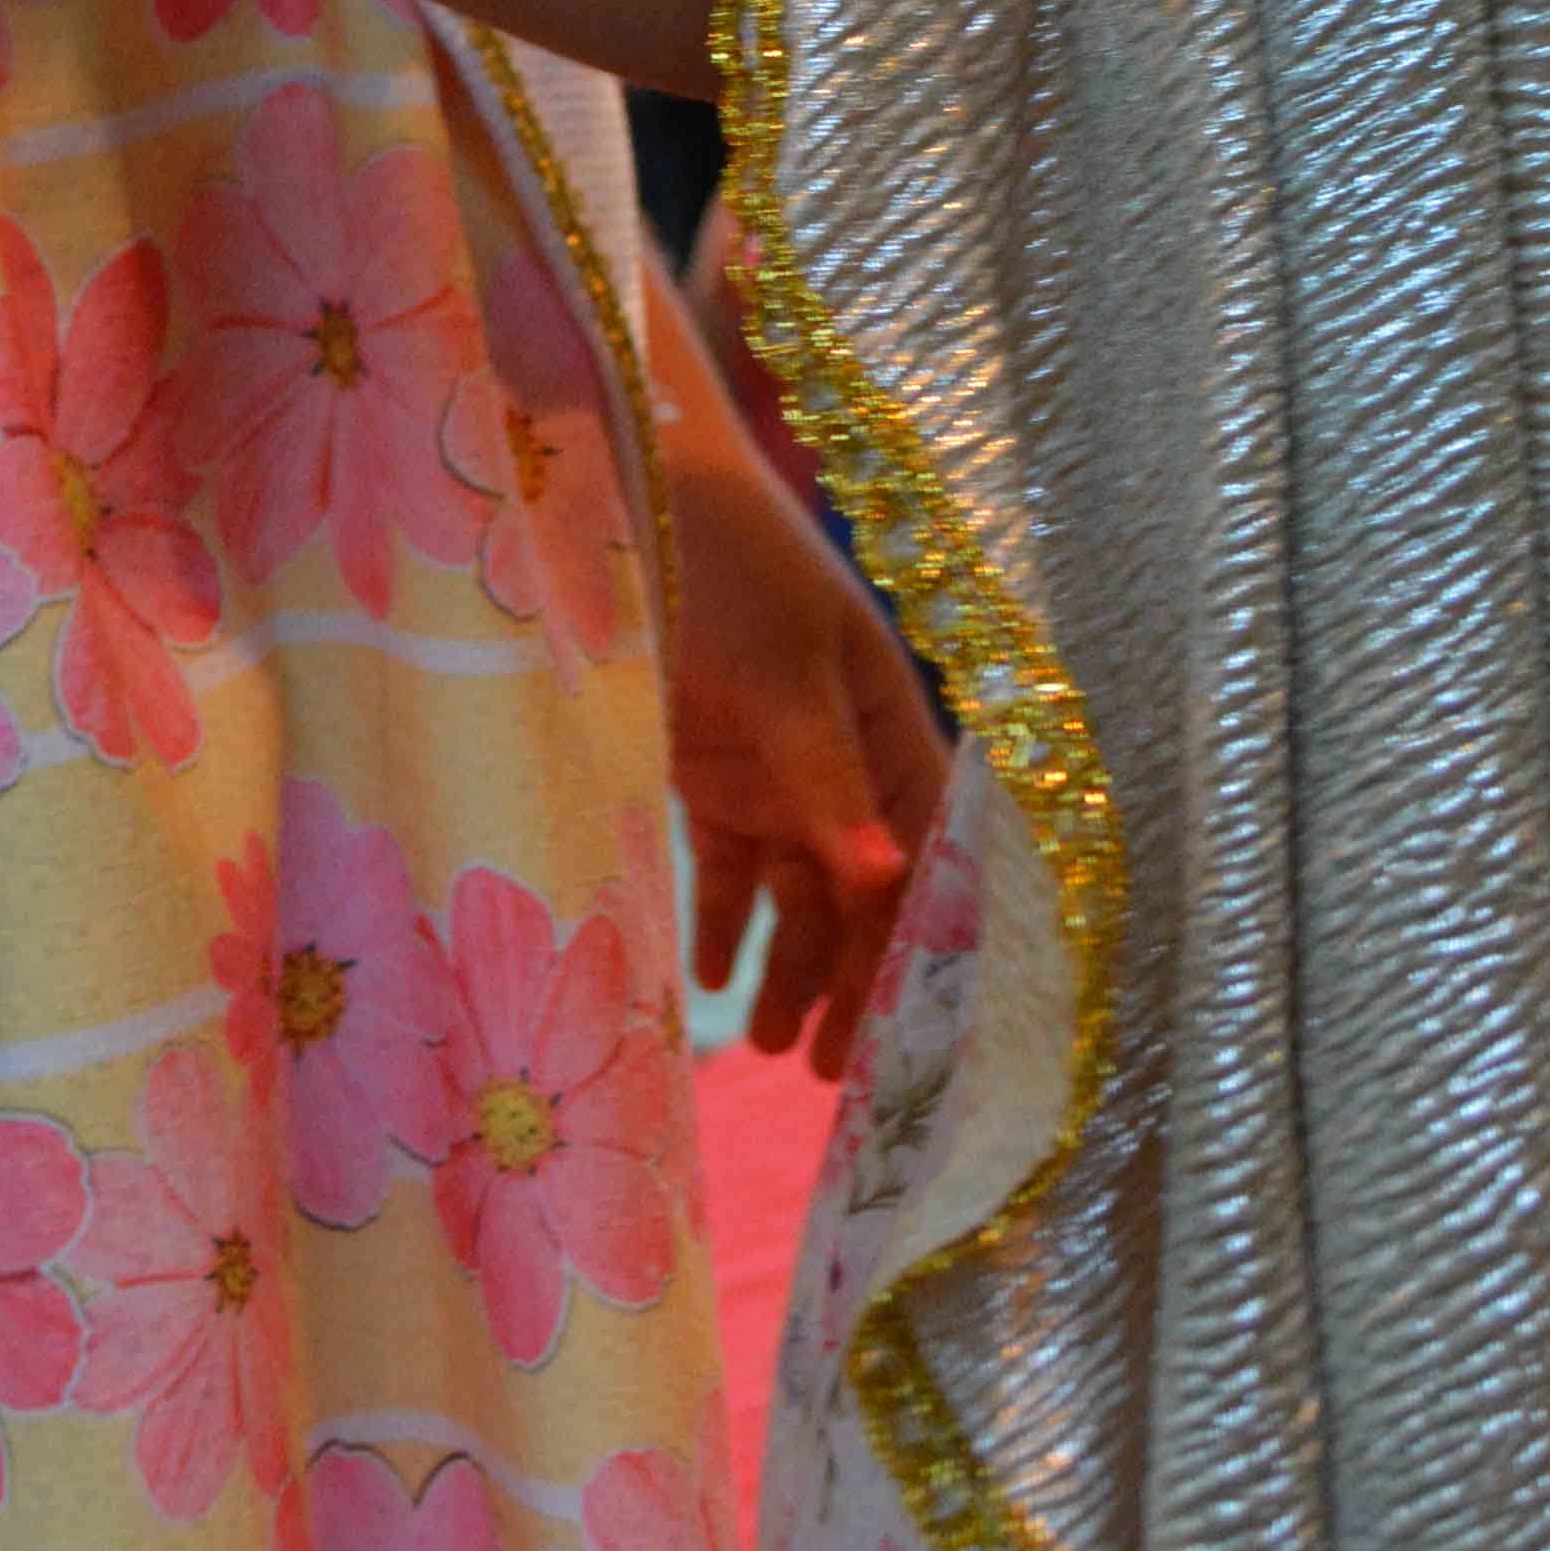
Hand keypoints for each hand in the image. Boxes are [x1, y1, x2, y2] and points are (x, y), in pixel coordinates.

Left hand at [660, 405, 940, 1078]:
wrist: (622, 479)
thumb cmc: (725, 555)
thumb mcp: (782, 669)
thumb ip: (823, 780)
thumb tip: (884, 881)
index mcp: (889, 719)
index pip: (927, 851)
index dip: (926, 938)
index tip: (917, 1027)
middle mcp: (841, 753)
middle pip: (863, 888)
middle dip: (852, 977)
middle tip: (829, 1071)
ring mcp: (771, 764)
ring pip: (795, 890)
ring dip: (786, 965)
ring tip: (763, 1047)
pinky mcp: (702, 769)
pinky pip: (724, 864)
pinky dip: (718, 920)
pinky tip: (705, 976)